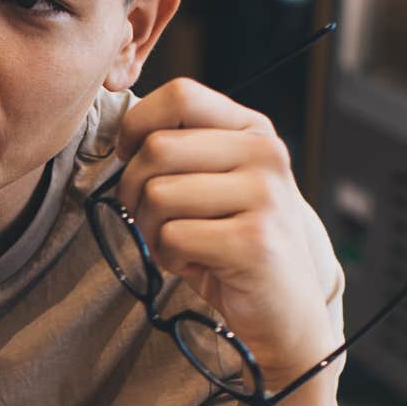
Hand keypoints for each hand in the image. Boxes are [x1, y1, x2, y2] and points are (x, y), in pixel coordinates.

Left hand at [114, 79, 342, 381]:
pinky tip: (197, 265)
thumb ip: (181, 149)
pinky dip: (169, 258)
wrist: (285, 311)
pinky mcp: (253, 241)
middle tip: (154, 218)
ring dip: (151, 229)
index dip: (137, 124)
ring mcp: (264, 196)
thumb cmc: (232, 243)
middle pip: (157, 148)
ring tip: (183, 244)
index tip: (129, 157)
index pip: (180, 94)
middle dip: (134, 190)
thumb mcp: (214, 182)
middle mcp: (265, 154)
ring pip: (158, 194)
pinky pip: (171, 237)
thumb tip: (122, 136)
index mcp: (254, 130)